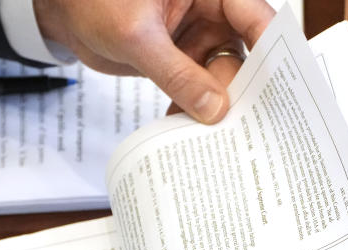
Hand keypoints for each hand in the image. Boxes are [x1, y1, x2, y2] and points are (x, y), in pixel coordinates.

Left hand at [33, 0, 275, 123]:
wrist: (66, 15)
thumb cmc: (95, 2)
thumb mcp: (136, 37)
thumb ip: (175, 73)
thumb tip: (212, 108)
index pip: (256, 17)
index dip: (273, 52)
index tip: (281, 89)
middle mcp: (212, 12)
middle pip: (246, 54)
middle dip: (243, 90)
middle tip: (247, 127)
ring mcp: (199, 38)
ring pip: (222, 78)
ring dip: (215, 108)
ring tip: (211, 138)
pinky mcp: (184, 62)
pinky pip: (198, 90)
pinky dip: (192, 111)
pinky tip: (184, 132)